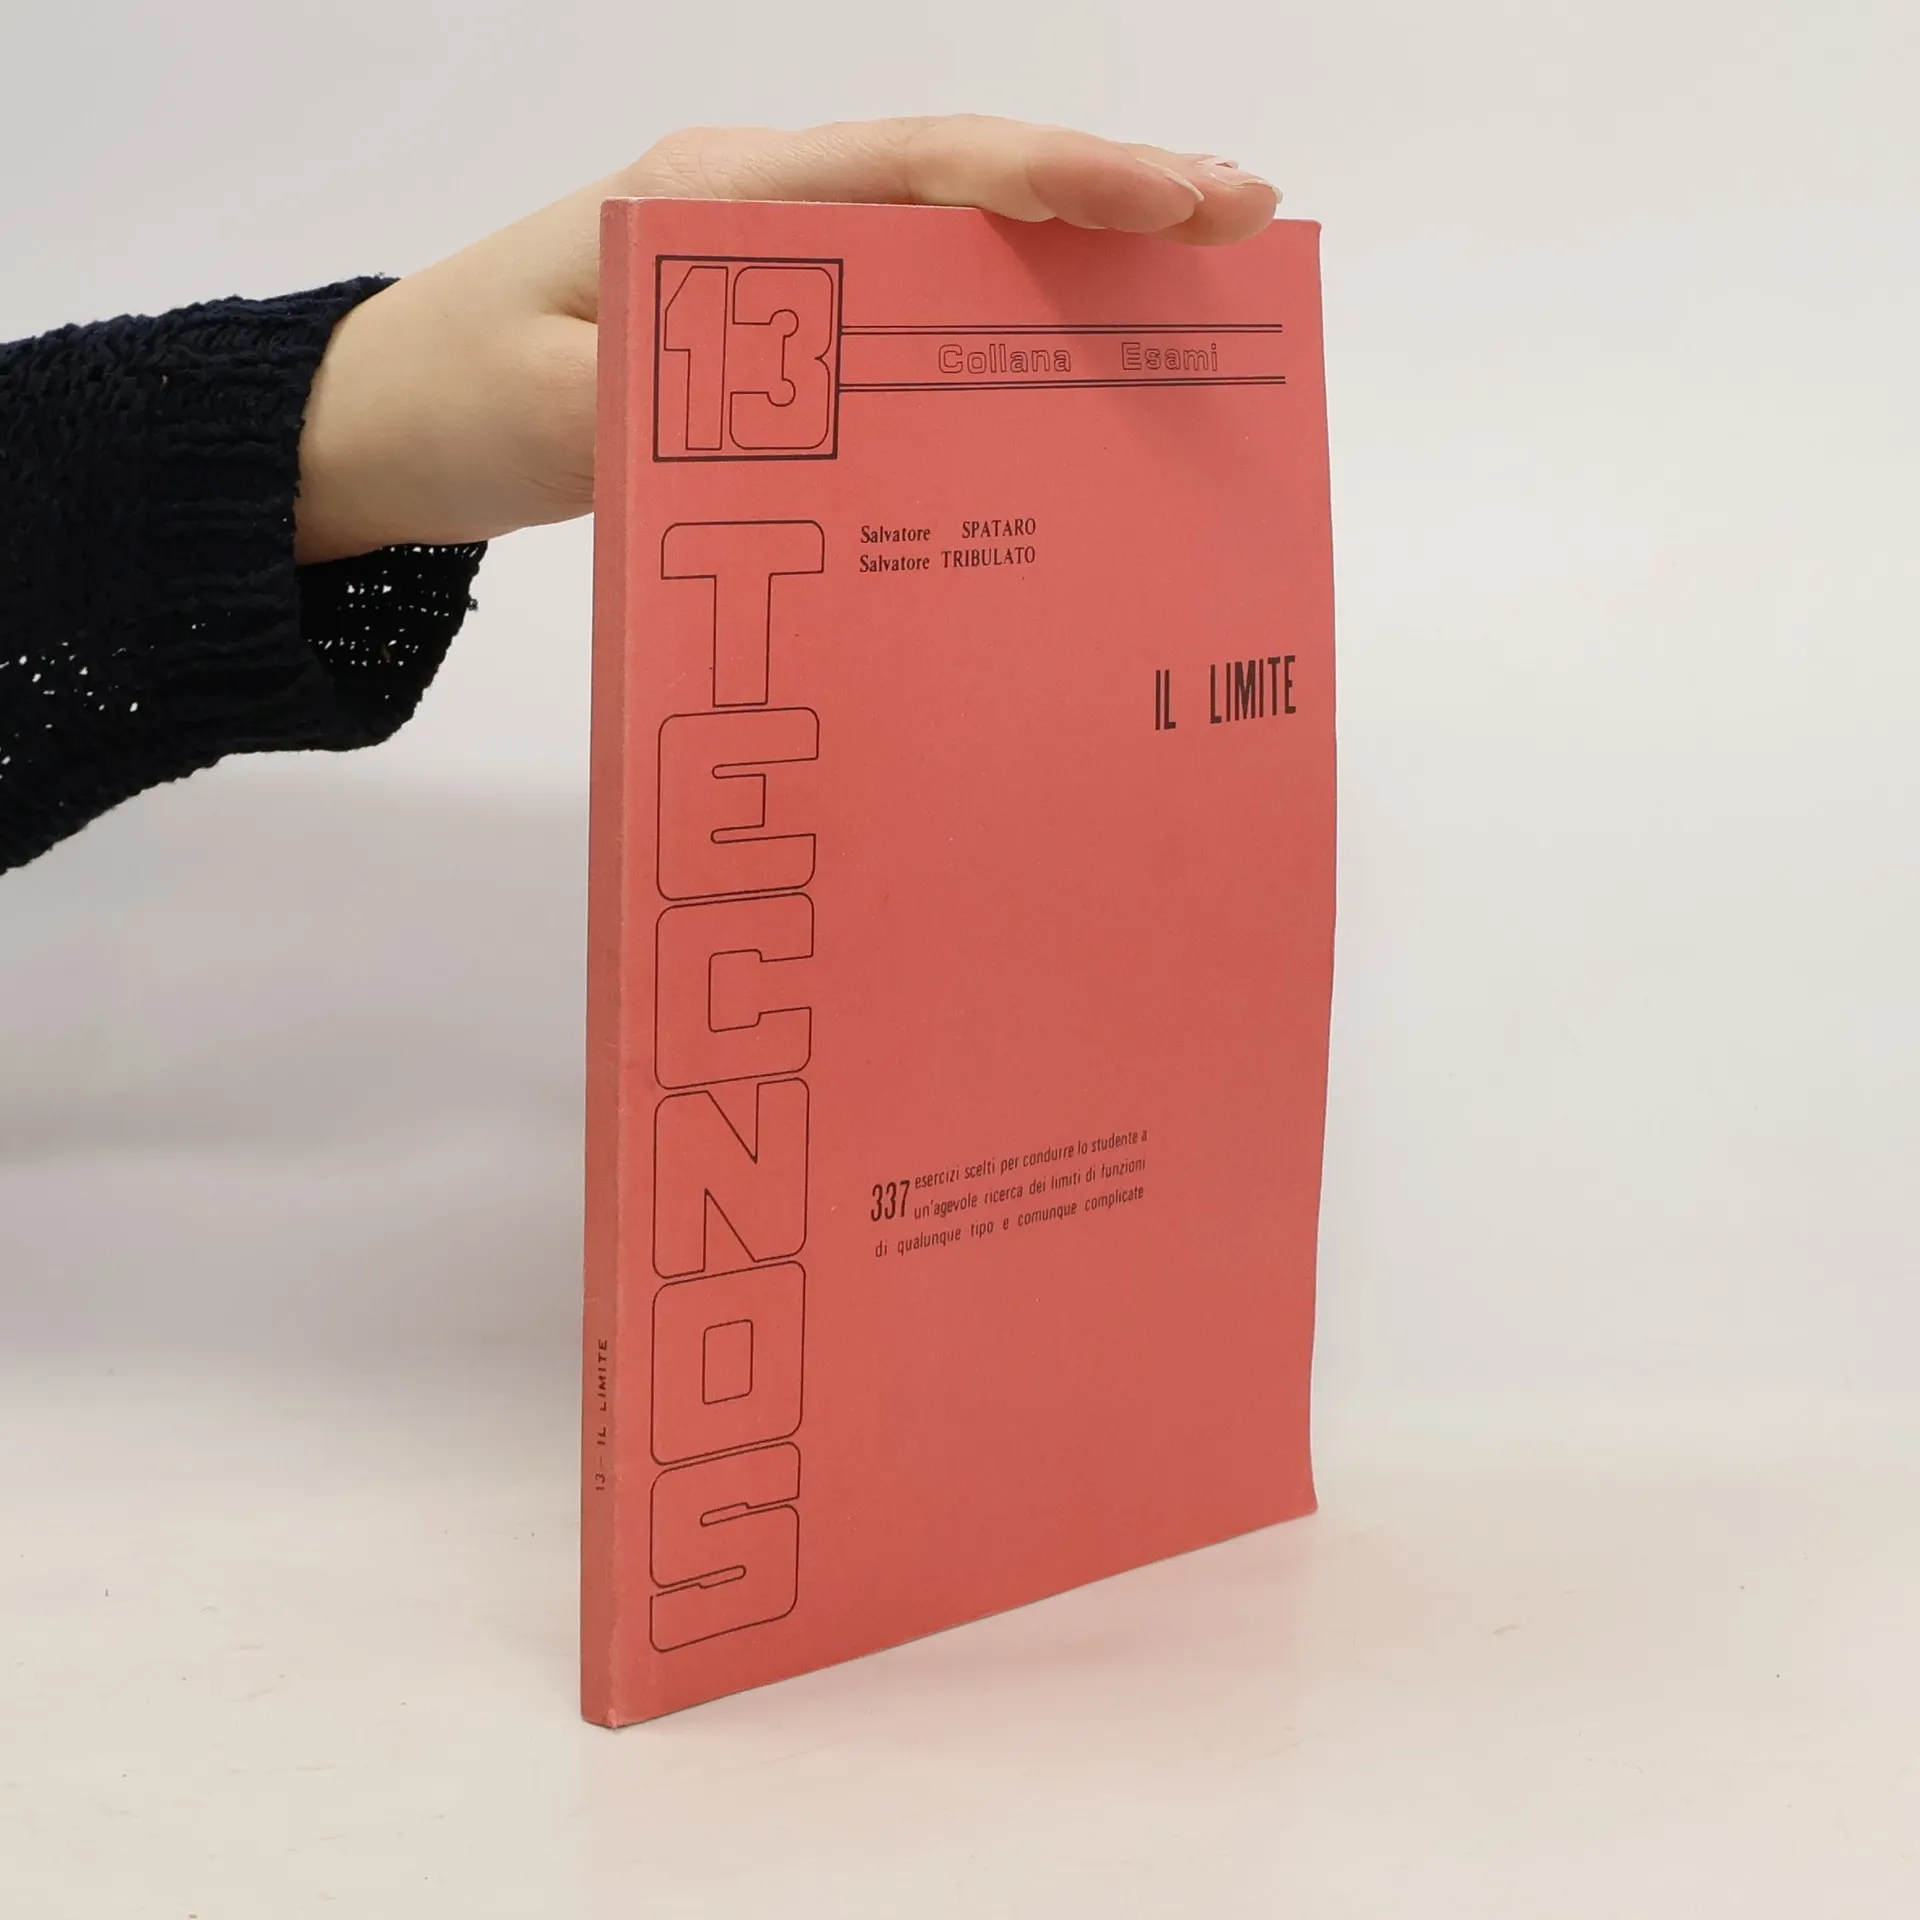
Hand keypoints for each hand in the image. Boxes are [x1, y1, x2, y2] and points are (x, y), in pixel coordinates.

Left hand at [293, 116, 1278, 564]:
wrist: (382, 420)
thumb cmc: (454, 399)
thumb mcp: (556, 412)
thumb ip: (682, 401)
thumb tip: (830, 410)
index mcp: (719, 199)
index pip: (926, 165)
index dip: (1067, 178)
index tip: (1190, 199)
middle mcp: (759, 209)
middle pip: (961, 184)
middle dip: (1106, 201)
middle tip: (1240, 231)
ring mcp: (767, 264)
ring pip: (943, 241)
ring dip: (1064, 256)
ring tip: (1186, 290)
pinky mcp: (767, 330)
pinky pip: (901, 310)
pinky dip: (990, 318)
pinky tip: (1055, 356)